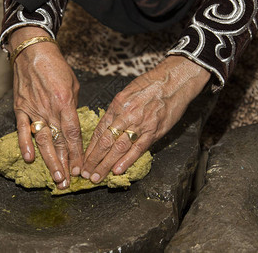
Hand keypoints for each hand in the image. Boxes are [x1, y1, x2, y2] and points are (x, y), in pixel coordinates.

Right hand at [9, 27, 82, 188]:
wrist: (32, 51)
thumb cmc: (56, 67)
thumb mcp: (73, 84)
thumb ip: (73, 107)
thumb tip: (74, 126)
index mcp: (65, 103)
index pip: (72, 134)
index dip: (76, 153)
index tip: (80, 168)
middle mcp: (49, 109)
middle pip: (59, 142)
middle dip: (64, 164)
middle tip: (68, 183)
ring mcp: (33, 109)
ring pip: (42, 140)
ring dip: (49, 161)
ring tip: (55, 178)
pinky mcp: (20, 108)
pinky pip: (22, 129)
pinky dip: (25, 144)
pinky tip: (29, 159)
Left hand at [81, 56, 209, 182]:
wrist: (174, 81)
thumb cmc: (151, 84)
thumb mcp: (127, 93)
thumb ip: (118, 110)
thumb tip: (109, 126)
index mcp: (117, 105)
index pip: (99, 131)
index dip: (90, 148)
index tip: (84, 159)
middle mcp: (125, 115)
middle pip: (105, 142)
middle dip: (93, 160)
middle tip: (86, 173)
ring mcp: (139, 124)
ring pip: (118, 148)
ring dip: (106, 164)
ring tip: (97, 177)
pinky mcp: (154, 131)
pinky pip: (138, 148)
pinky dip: (127, 161)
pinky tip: (117, 170)